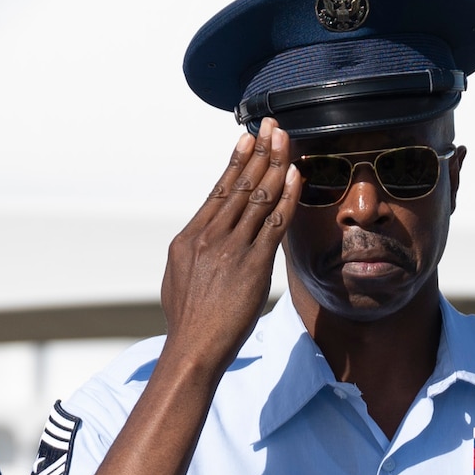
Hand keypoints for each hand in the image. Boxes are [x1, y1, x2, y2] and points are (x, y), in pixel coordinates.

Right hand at [159, 119, 300, 375]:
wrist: (192, 350)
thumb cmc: (187, 323)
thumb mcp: (177, 281)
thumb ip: (192, 254)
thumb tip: (201, 241)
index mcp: (188, 239)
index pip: (218, 191)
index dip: (237, 161)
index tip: (248, 139)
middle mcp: (208, 237)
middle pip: (240, 185)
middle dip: (260, 151)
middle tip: (273, 125)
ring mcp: (230, 249)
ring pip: (258, 197)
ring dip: (276, 164)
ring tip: (287, 140)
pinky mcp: (253, 265)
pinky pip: (275, 221)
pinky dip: (288, 195)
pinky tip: (296, 175)